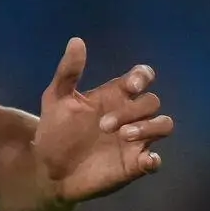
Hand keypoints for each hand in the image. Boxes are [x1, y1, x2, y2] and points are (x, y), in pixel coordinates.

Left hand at [34, 38, 172, 207]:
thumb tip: (76, 41)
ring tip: (124, 135)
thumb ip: (68, 72)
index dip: (143, 77)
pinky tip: (145, 160)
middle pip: (151, 102)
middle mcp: (129, 115)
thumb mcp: (55, 99)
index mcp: (114, 96)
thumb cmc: (54, 131)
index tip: (131, 85)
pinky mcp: (134, 165)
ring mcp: (135, 140)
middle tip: (103, 125)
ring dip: (150, 127)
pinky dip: (154, 160)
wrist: (46, 170)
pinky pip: (155, 161)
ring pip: (163, 125)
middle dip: (133, 110)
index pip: (142, 77)